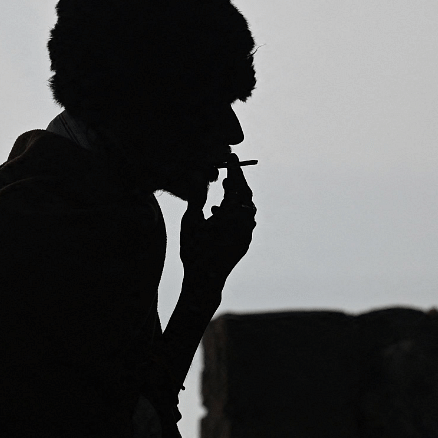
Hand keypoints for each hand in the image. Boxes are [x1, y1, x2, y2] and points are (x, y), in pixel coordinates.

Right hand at [179, 154, 255, 284]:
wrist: (205, 280)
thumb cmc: (194, 251)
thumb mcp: (190, 221)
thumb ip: (196, 197)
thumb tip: (197, 175)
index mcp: (231, 215)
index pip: (236, 185)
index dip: (234, 170)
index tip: (232, 157)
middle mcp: (243, 223)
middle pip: (246, 195)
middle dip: (238, 182)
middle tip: (230, 171)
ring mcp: (246, 234)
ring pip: (247, 208)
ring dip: (237, 197)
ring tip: (225, 190)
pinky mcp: (245, 242)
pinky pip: (245, 220)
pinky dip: (236, 211)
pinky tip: (220, 211)